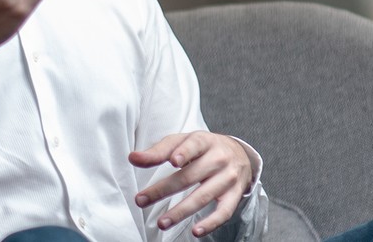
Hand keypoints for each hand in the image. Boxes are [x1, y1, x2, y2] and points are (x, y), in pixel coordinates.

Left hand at [130, 131, 252, 237]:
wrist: (240, 153)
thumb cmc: (204, 148)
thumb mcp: (183, 141)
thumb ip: (159, 151)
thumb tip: (133, 158)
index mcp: (204, 141)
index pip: (194, 146)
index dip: (184, 152)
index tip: (173, 161)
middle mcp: (218, 159)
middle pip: (190, 176)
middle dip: (164, 190)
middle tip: (141, 200)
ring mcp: (228, 178)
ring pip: (203, 196)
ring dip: (181, 211)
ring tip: (162, 222)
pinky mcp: (234, 195)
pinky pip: (224, 212)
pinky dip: (210, 223)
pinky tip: (195, 231)